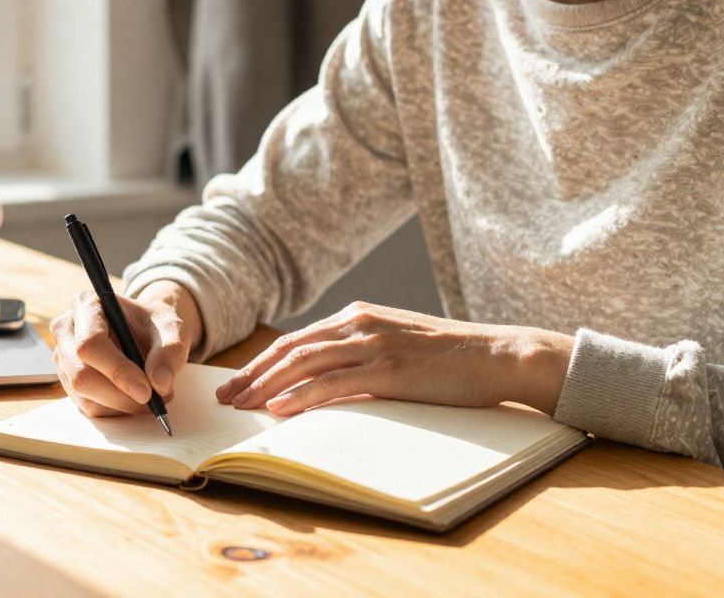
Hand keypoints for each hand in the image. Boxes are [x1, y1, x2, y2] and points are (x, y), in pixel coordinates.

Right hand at [49, 281, 201, 416]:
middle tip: (154, 400)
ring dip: (121, 404)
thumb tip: (160, 383)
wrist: (145, 330)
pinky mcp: (68, 380)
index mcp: (87, 304)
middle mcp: (67, 330)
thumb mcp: (172, 329)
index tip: (146, 391)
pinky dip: (116, 409)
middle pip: (81, 374)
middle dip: (120, 395)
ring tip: (153, 395)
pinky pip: (88, 406)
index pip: (90, 344)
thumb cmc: (154, 324)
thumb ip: (170, 352)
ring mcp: (63, 357)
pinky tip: (135, 397)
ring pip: (84, 395)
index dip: (117, 371)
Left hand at [215, 302, 572, 415]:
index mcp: (358, 316)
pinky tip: (280, 409)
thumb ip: (359, 356)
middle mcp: (360, 323)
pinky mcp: (390, 370)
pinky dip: (301, 395)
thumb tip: (322, 384)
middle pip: (290, 349)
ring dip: (266, 386)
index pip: (296, 340)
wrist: (498, 355)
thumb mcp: (395, 346)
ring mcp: (374, 345)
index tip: (237, 383)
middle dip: (252, 375)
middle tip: (225, 398)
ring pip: (304, 363)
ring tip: (241, 406)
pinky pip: (334, 383)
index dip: (262, 363)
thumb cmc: (450, 358)